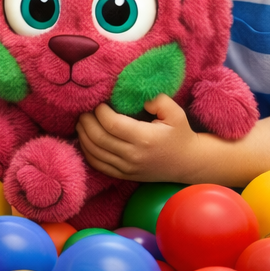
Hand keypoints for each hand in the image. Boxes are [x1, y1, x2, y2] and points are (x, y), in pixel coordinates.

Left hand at [76, 94, 200, 181]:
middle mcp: (133, 155)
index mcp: (144, 138)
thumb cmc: (180, 134)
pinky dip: (87, 151)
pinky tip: (85, 139)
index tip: (99, 102)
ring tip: (82, 121)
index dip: (99, 111)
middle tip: (84, 110)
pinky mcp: (124, 175)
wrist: (187, 163)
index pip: (111, 124)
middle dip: (86, 121)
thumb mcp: (175, 113)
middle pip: (98, 138)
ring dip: (83, 135)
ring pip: (94, 152)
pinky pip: (98, 165)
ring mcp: (127, 168)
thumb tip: (134, 95)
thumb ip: (157, 99)